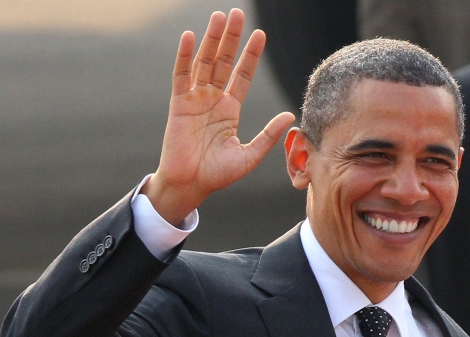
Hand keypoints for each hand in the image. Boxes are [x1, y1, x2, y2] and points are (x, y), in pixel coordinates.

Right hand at [144, 9, 295, 224]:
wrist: (191, 186)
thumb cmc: (217, 174)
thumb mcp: (250, 154)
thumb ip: (268, 134)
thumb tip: (290, 114)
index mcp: (229, 110)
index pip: (242, 75)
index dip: (250, 55)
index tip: (260, 35)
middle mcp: (212, 100)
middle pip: (223, 62)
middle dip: (231, 38)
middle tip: (238, 14)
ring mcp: (195, 100)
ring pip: (204, 62)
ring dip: (212, 39)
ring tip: (220, 17)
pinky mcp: (178, 104)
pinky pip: (181, 75)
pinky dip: (185, 55)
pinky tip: (191, 36)